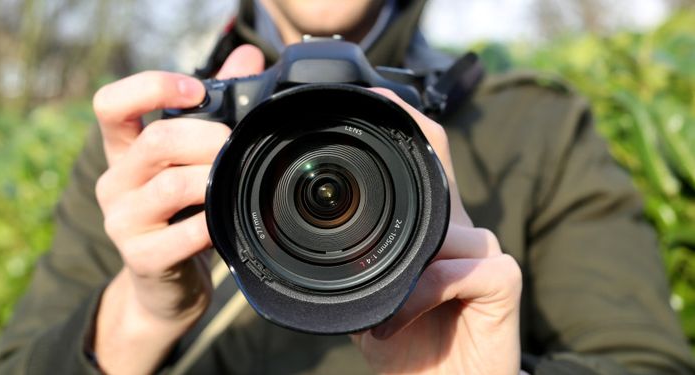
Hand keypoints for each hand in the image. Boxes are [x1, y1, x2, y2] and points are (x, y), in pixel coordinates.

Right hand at [91, 45, 264, 373]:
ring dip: (214, 178)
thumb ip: (214, 108)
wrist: (165, 287)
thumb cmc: (182, 215)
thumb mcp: (189, 162)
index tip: (196, 91)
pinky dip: (213, 222)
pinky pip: (184, 233)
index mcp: (123, 152)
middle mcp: (114, 182)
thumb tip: (247, 59)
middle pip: (156, 139)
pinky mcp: (141, 257)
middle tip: (235, 146)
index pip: (111, 104)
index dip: (151, 87)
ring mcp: (122, 222)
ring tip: (234, 183)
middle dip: (208, 136)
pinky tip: (225, 221)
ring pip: (171, 184)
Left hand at [351, 89, 522, 374]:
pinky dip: (421, 294)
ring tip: (382, 314)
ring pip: (444, 225)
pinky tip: (401, 319)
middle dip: (414, 135)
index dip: (407, 124)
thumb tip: (322, 247)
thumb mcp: (371, 301)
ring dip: (403, 271)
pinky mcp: (503, 280)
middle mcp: (459, 231)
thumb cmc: (408, 347)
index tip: (375, 99)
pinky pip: (457, 268)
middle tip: (378, 113)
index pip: (425, 161)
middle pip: (442, 160)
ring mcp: (484, 252)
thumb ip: (362, 267)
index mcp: (428, 229)